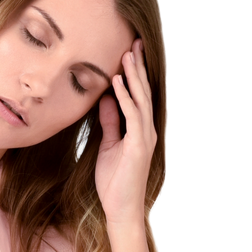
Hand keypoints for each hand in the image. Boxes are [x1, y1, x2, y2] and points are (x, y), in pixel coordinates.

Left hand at [94, 38, 155, 224]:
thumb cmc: (115, 181)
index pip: (139, 96)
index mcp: (140, 130)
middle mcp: (147, 130)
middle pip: (143, 92)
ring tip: (126, 54)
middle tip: (134, 42)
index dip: (135, 74)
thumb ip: (110, 122)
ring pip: (141, 99)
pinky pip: (132, 116)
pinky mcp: (138, 146)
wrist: (121, 209)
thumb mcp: (108, 145)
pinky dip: (124, 97)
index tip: (129, 52)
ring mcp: (145, 137)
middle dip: (138, 67)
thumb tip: (105, 99)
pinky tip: (117, 82)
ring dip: (133, 76)